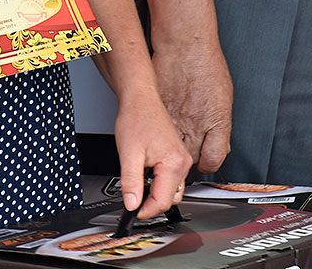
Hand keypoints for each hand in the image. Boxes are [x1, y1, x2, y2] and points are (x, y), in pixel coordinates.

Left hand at [113, 89, 191, 217]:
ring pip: (172, 190)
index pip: (162, 201)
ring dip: (156, 193)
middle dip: (151, 203)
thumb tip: (132, 204)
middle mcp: (183, 162)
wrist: (141, 100)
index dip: (145, 210)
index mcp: (174, 163)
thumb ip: (131, 183)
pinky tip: (146, 175)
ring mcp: (182, 159)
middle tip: (133, 200)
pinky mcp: (178, 156)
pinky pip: (172, 179)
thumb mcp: (128, 154)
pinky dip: (160, 183)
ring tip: (139, 185)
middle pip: (170, 198)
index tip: (132, 212)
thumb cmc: (136, 119)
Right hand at [152, 43, 232, 172]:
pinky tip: (166, 124)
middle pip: (191, 158)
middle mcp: (194, 124)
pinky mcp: (158, 111)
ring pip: (173, 148)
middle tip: (192, 145)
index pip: (213, 160)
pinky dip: (163, 132)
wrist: (184, 46)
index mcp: (216, 122)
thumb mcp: (224, 97)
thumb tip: (221, 143)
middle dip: (192, 155)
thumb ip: (222, 125)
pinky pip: (160, 131)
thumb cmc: (206, 65)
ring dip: (175, 146)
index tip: (207, 160)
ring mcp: (174, 119)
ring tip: (178, 136)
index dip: (210, 162)